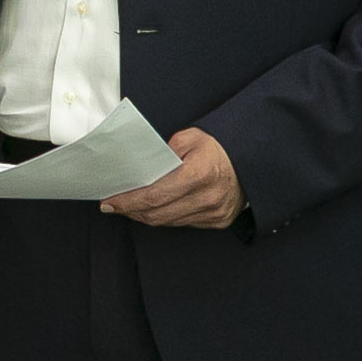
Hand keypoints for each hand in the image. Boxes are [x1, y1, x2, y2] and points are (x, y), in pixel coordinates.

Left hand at [101, 127, 245, 229]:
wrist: (251, 159)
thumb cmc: (218, 147)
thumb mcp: (190, 138)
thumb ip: (162, 153)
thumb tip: (138, 169)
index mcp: (199, 174)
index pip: (154, 196)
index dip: (128, 202)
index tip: (110, 201)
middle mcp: (208, 198)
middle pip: (157, 214)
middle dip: (130, 210)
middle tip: (112, 205)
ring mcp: (214, 213)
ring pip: (167, 221)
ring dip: (145, 215)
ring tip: (129, 206)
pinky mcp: (217, 222)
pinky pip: (181, 223)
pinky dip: (164, 216)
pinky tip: (153, 208)